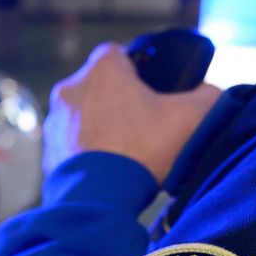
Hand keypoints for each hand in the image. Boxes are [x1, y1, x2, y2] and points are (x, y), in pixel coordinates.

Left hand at [44, 42, 221, 184]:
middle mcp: (70, 89)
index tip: (155, 92)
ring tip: (128, 153)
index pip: (121, 54)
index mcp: (101, 69)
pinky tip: (108, 171)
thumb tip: (208, 92)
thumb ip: (208, 95)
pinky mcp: (47, 152)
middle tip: (146, 126)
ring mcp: (54, 122)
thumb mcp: (191, 118)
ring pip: (86, 117)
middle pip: (102, 87)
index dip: (141, 70)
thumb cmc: (142, 152)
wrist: (98, 201)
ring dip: (104, 129)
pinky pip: (73, 146)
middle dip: (122, 103)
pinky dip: (89, 154)